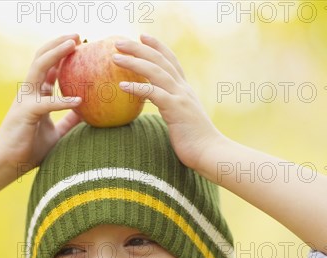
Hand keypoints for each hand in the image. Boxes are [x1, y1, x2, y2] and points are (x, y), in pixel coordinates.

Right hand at [0, 34, 82, 172]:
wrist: (7, 163)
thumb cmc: (29, 149)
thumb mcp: (55, 133)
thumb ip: (67, 121)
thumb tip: (85, 113)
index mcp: (36, 94)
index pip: (49, 67)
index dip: (62, 53)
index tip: (80, 44)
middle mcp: (29, 92)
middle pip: (42, 58)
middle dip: (59, 43)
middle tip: (78, 35)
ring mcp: (25, 100)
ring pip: (39, 68)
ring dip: (56, 54)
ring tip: (73, 45)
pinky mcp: (25, 113)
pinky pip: (46, 103)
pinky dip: (62, 101)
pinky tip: (79, 100)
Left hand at [112, 35, 220, 170]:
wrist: (211, 152)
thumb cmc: (195, 141)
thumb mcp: (183, 119)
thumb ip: (173, 108)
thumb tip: (162, 107)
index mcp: (185, 90)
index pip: (171, 61)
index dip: (157, 47)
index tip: (142, 36)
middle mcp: (183, 89)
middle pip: (160, 61)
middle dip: (139, 48)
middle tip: (119, 42)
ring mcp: (180, 97)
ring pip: (155, 72)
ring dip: (134, 62)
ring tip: (115, 57)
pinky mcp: (175, 110)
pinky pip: (153, 94)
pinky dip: (137, 88)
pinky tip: (122, 86)